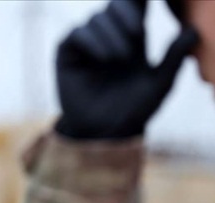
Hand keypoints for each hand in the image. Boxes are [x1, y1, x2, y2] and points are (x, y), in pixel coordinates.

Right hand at [55, 0, 198, 138]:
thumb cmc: (133, 110)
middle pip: (116, 4)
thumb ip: (174, 57)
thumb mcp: (159, 84)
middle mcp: (108, 36)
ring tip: (119, 59)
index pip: (136, 5)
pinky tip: (105, 58)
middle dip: (128, 14)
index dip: (140, 0)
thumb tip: (193, 31)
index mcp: (132, 37)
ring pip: (97, 19)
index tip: (148, 6)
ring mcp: (86, 43)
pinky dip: (93, 41)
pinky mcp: (67, 53)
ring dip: (112, 35)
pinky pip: (78, 34)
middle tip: (138, 33)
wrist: (104, 131)